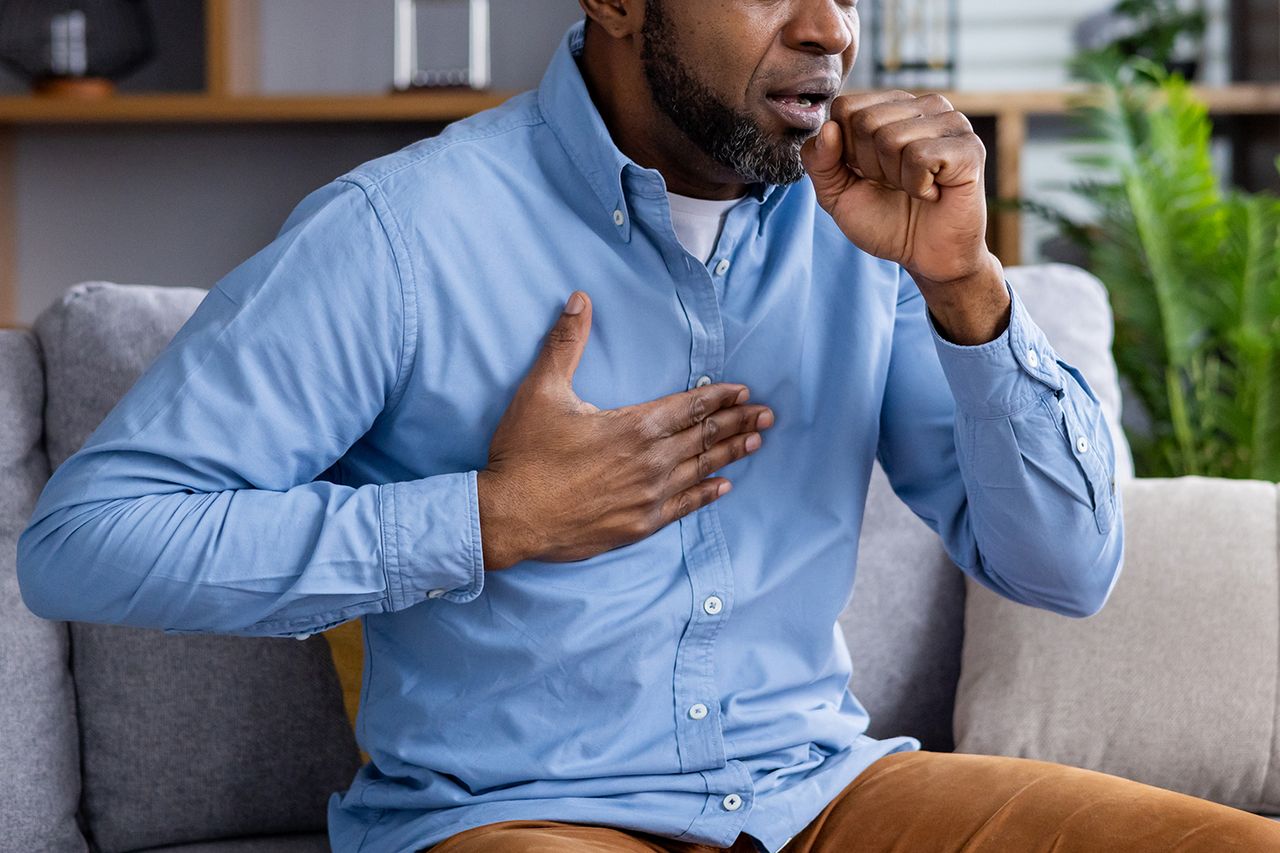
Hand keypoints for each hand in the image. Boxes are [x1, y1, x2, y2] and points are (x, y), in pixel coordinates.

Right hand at [475, 291, 774, 569]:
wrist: (509, 517)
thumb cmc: (524, 455)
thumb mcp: (541, 391)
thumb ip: (565, 344)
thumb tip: (580, 299)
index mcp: (634, 425)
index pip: (690, 406)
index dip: (720, 397)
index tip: (744, 391)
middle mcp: (651, 460)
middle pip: (705, 436)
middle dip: (738, 422)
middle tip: (768, 415)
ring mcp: (648, 496)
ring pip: (701, 469)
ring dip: (730, 454)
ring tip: (756, 442)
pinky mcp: (639, 524)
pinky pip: (684, 506)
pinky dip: (706, 494)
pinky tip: (723, 487)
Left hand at [800, 91, 1009, 343]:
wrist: (926, 256)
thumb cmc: (885, 221)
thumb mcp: (837, 194)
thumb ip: (820, 162)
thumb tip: (827, 128)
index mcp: (893, 107)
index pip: (845, 107)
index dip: (845, 150)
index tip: (868, 174)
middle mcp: (924, 106)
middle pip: (865, 121)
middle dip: (870, 166)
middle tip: (894, 185)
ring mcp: (952, 122)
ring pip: (891, 138)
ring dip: (895, 178)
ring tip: (915, 189)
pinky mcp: (969, 148)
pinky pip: (920, 156)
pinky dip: (918, 186)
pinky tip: (933, 193)